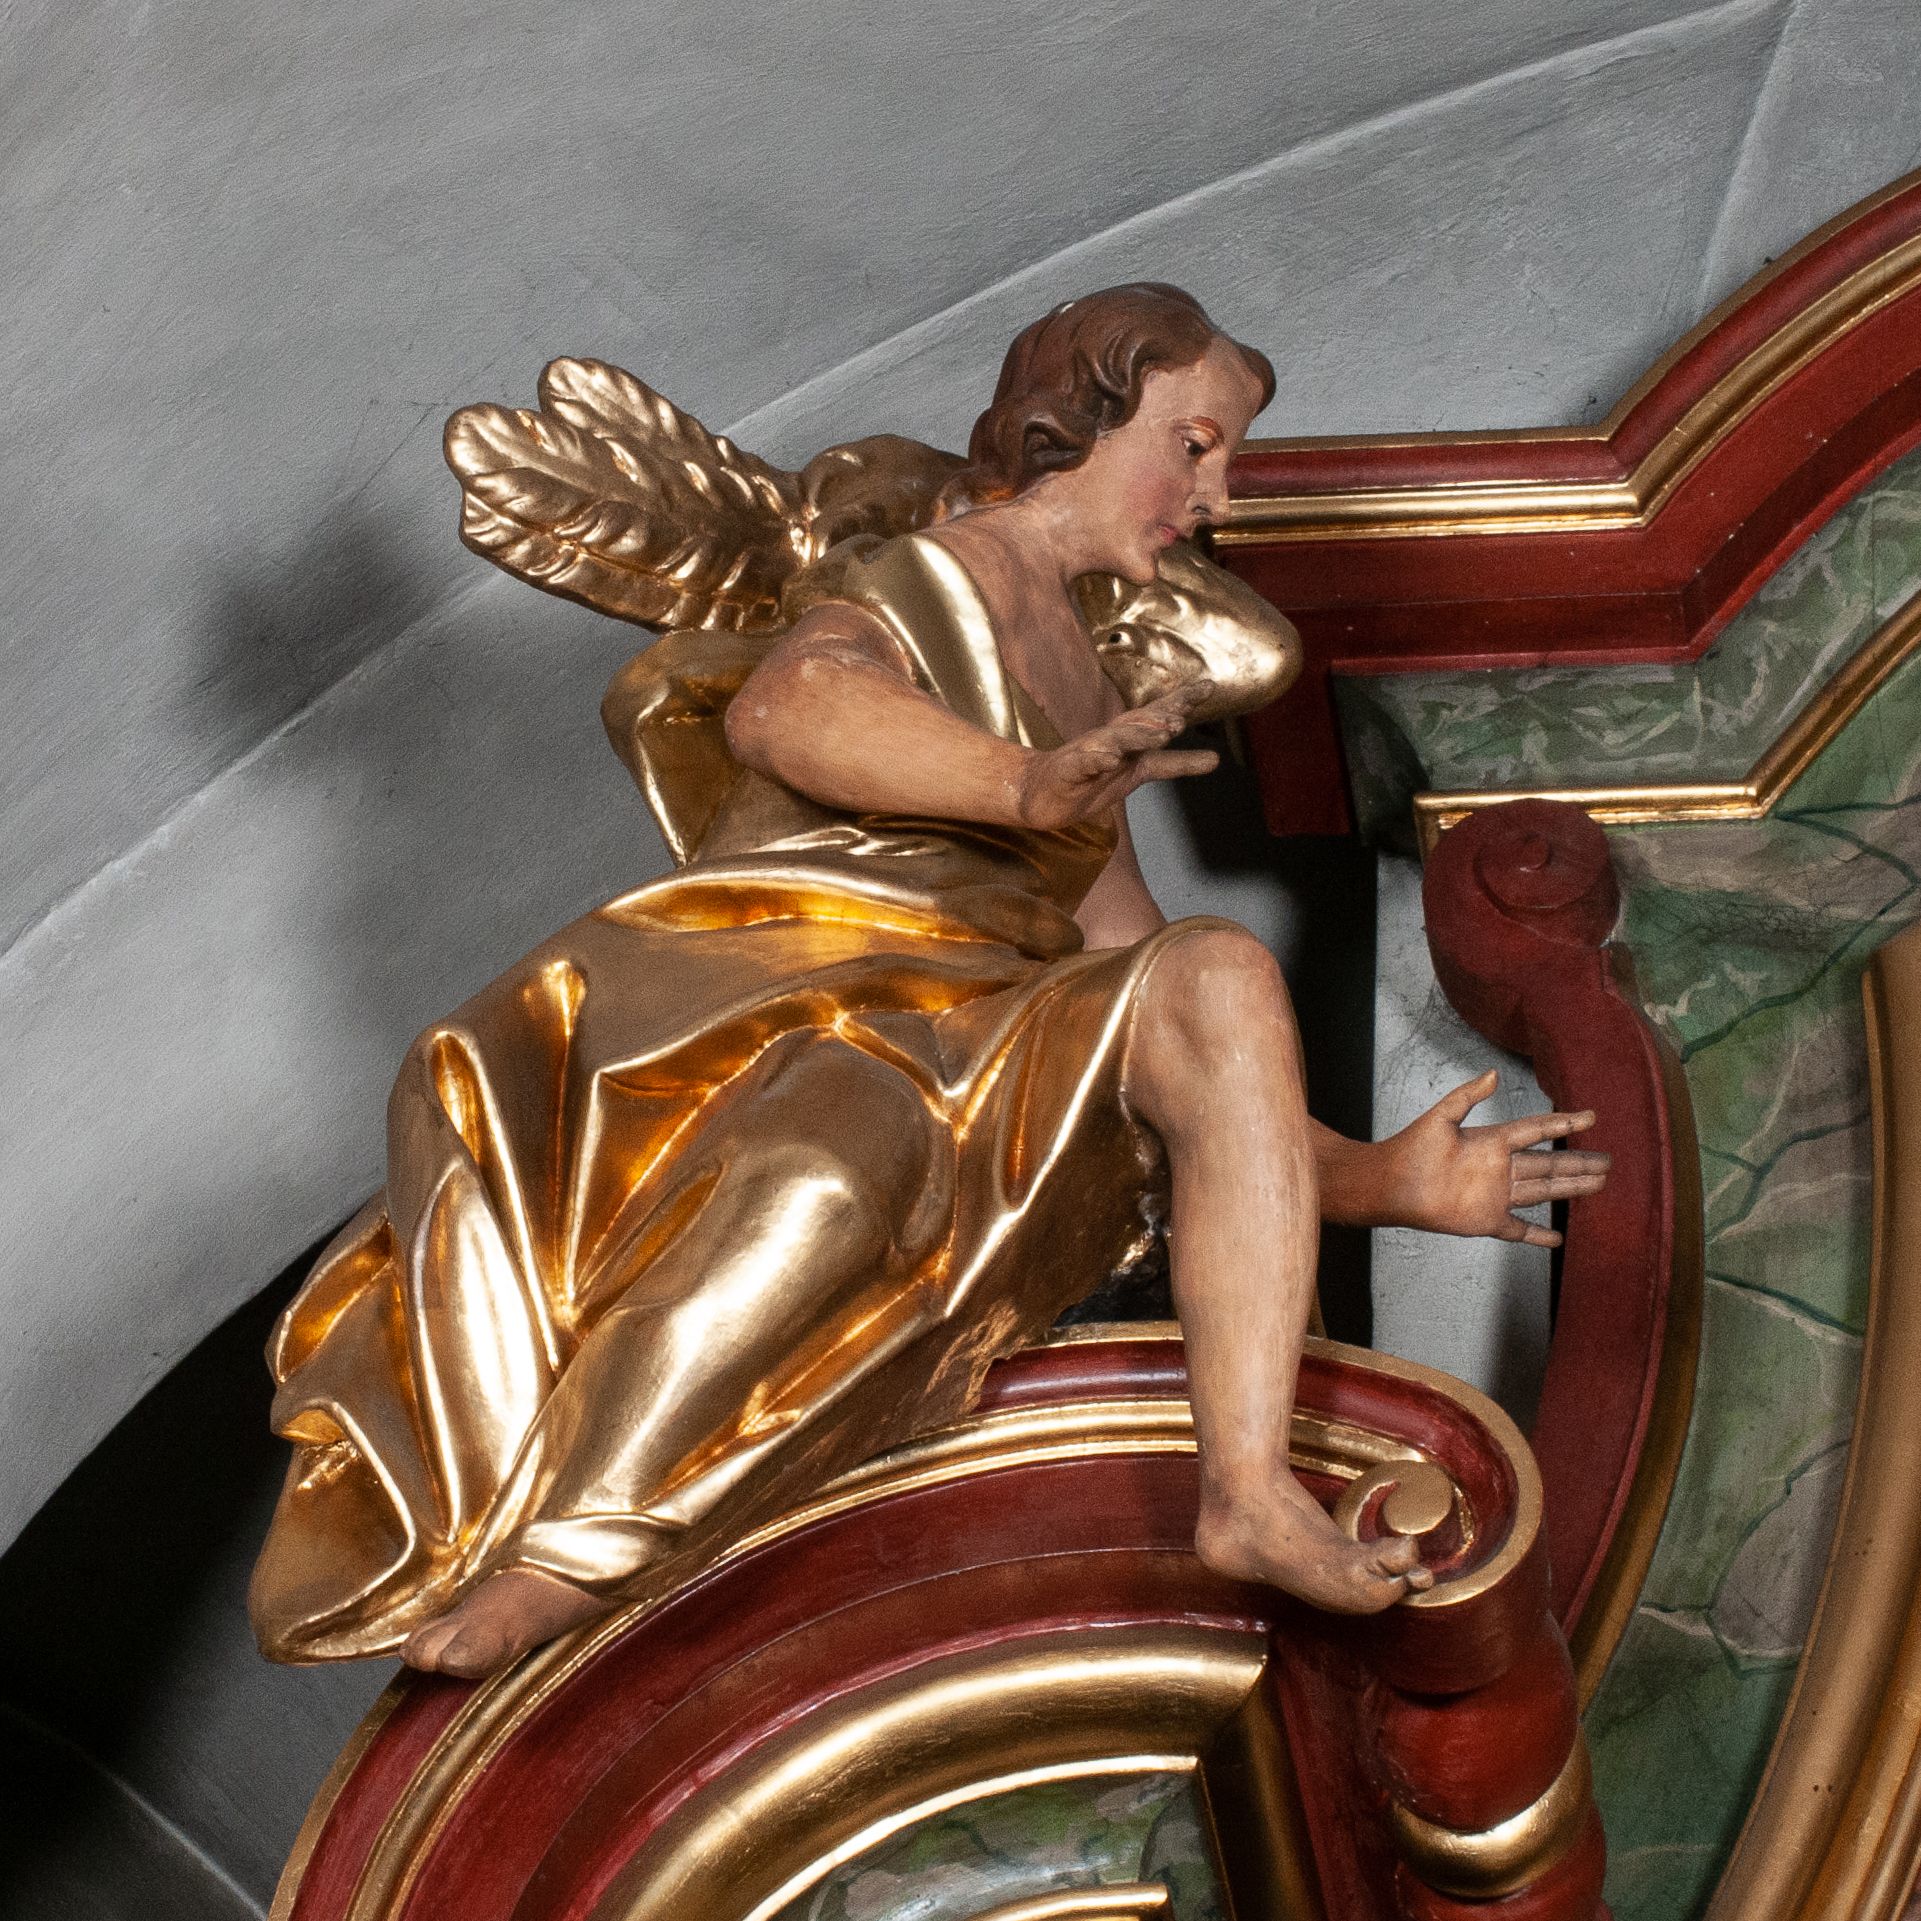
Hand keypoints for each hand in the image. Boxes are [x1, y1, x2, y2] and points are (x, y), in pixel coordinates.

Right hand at [1016, 680, 1218, 828]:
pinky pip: (1083, 763)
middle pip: (1138, 722)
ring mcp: (1088, 753)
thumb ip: (1175, 764)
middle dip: (1160, 718)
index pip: (1158, 715)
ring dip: (1136, 735)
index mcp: (1129, 738)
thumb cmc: (1090, 778)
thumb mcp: (1140, 771)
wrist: (1040, 793)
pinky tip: (1111, 759)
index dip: (1182, 701)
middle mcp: (1110, 739)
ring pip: (1114, 740)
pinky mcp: (1068, 770)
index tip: (1209, 687)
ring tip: (1158, 735)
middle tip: (1182, 719)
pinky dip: (1097, 759)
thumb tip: (1217, 759)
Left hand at [1378, 1069, 1609, 1248]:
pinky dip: (1538, 1235)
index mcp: (1492, 1141)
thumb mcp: (1442, 1117)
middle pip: (1548, 1164)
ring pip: (1543, 1192)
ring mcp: (1496, 1196)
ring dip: (1571, 1188)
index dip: (1563, 1123)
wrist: (1391, 1185)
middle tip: (1608, 1161)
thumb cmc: (1412, 1148)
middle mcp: (1500, 1169)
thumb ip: (1468, 1096)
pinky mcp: (1487, 1221)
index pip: (1536, 1130)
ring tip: (1599, 1184)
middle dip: (1578, 1163)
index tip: (1590, 1117)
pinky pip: (1519, 1230)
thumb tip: (1493, 1073)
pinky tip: (1558, 1237)